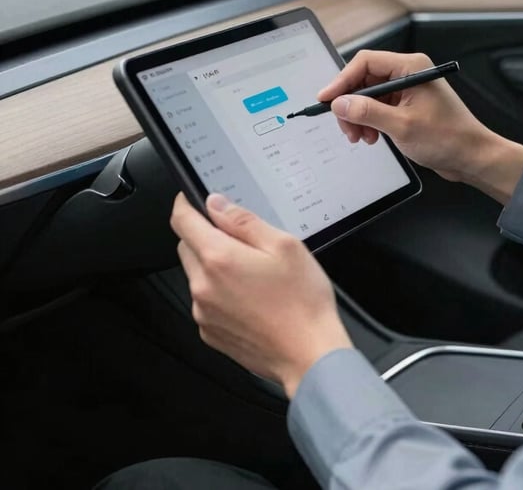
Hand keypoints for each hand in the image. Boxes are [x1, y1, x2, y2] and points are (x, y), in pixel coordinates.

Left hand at [171, 192, 352, 397]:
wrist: (309, 355)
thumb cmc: (302, 302)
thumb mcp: (284, 245)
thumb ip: (244, 221)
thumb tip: (216, 205)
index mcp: (219, 259)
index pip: (182, 221)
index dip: (185, 204)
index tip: (191, 198)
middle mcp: (202, 287)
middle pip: (186, 247)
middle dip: (204, 235)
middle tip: (241, 240)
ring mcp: (203, 313)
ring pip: (196, 275)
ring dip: (212, 265)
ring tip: (253, 273)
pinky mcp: (210, 333)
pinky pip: (204, 301)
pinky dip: (218, 292)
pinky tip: (250, 297)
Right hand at [317, 50, 522, 199]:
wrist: (472, 157)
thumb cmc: (448, 138)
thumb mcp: (402, 126)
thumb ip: (368, 112)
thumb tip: (339, 104)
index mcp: (411, 67)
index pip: (365, 63)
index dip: (342, 80)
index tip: (326, 99)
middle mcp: (408, 74)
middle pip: (364, 79)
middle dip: (351, 104)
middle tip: (345, 127)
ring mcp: (407, 90)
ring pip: (368, 96)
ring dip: (359, 116)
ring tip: (361, 137)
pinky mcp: (406, 106)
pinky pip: (378, 108)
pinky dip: (369, 122)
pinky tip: (371, 137)